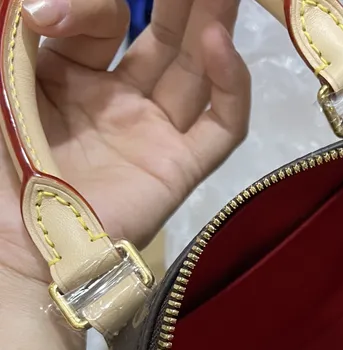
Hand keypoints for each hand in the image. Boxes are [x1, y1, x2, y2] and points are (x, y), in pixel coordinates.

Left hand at [0, 0, 249, 283]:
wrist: (11, 243)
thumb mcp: (1, 78)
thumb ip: (19, 28)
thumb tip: (50, 3)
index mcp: (68, 75)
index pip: (105, 23)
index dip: (92, 5)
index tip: (47, 17)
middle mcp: (118, 100)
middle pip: (163, 38)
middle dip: (180, 0)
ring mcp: (155, 135)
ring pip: (196, 72)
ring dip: (211, 22)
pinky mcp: (181, 168)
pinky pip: (222, 128)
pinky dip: (231, 88)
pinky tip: (219, 45)